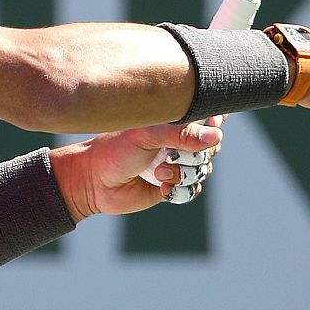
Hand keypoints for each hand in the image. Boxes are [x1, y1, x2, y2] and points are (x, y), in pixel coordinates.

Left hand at [51, 116, 224, 220]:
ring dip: (183, 173)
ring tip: (158, 172)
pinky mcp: (169, 187)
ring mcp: (174, 165)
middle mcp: (175, 143)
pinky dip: (179, 191)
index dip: (215, 123)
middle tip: (171, 154)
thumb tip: (217, 136)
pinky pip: (191, 191)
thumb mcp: (146, 136)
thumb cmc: (114, 150)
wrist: (92, 182)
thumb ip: (181, 134)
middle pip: (210, 148)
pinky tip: (161, 189)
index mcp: (170, 123)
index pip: (206, 118)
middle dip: (195, 154)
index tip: (213, 124)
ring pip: (202, 171)